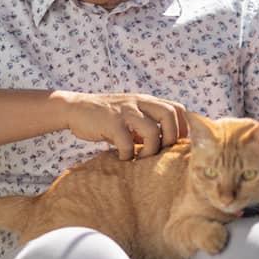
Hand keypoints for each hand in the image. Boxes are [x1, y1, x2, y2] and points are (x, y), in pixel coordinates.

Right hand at [57, 92, 189, 159]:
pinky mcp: (111, 123)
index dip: (183, 128)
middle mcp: (139, 102)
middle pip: (170, 115)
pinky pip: (127, 143)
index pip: (177, 108)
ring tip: (141, 158)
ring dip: (151, 151)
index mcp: (146, 101)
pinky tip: (123, 158)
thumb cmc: (106, 117)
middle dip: (172, 138)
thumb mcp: (130, 114)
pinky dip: (128, 155)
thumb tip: (168, 146)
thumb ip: (147, 123)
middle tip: (162, 152)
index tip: (175, 145)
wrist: (75, 108)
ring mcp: (125, 111)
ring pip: (152, 131)